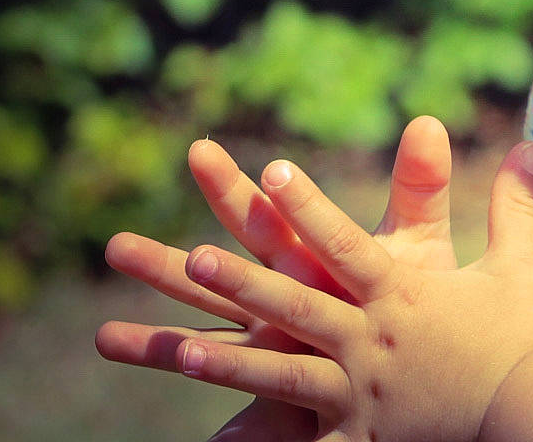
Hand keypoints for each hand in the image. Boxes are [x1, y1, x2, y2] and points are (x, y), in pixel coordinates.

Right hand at [96, 116, 458, 441]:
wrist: (424, 364)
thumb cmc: (416, 296)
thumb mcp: (420, 240)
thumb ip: (420, 184)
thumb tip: (429, 121)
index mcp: (307, 263)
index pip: (263, 219)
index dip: (233, 186)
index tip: (198, 150)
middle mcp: (276, 305)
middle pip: (214, 282)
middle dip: (166, 264)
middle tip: (114, 246)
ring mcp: (271, 356)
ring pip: (204, 349)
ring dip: (157, 346)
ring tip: (103, 339)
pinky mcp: (283, 405)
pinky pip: (245, 428)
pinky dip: (228, 439)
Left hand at [173, 140, 532, 441]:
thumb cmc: (525, 340)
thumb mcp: (519, 265)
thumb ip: (515, 206)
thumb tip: (529, 146)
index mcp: (403, 294)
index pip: (346, 243)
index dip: (310, 205)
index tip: (275, 170)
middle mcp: (373, 339)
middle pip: (299, 304)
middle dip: (243, 282)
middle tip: (194, 258)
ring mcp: (362, 392)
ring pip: (286, 372)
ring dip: (230, 361)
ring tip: (181, 349)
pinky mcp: (363, 436)